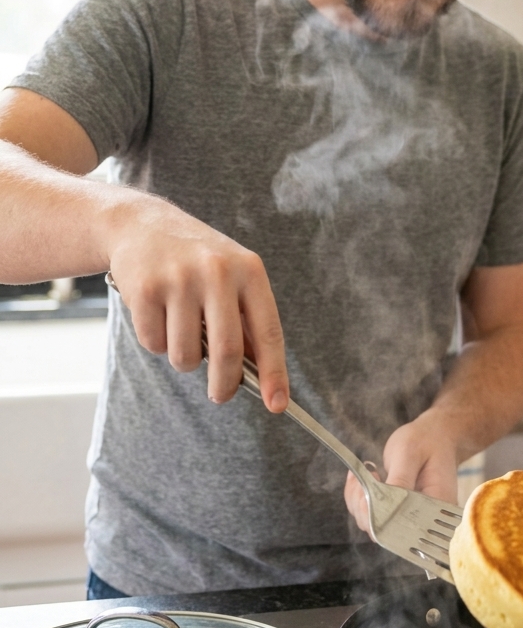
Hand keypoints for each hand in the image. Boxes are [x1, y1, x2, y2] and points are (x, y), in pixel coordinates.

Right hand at [106, 194, 287, 411]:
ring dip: (183, 358)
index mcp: (249, 270)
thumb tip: (259, 374)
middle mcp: (218, 272)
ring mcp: (180, 280)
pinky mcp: (145, 289)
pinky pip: (153, 344)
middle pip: (227, 352)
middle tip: (220, 395)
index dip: (275, 372)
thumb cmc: (195, 259)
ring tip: (179, 329)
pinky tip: (155, 314)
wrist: (140, 223)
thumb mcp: (231, 276)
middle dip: (224, 385)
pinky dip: (155, 342)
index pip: (268, 331)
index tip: (278, 404)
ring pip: (186, 355)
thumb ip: (245, 319)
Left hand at [344, 409, 459, 534]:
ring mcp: (409, 518)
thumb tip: (384, 508)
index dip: (375, 516)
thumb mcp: (410, 454)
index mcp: (436, 508)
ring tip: (369, 472)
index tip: (370, 487)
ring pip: (371, 524)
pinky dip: (360, 497)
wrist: (436, 437)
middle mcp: (424, 520)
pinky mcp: (398, 513)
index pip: (400, 531)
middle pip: (382, 531)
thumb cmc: (426, 441)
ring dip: (359, 499)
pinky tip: (366, 477)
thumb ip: (399, 481)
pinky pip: (371, 515)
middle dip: (364, 504)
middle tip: (370, 473)